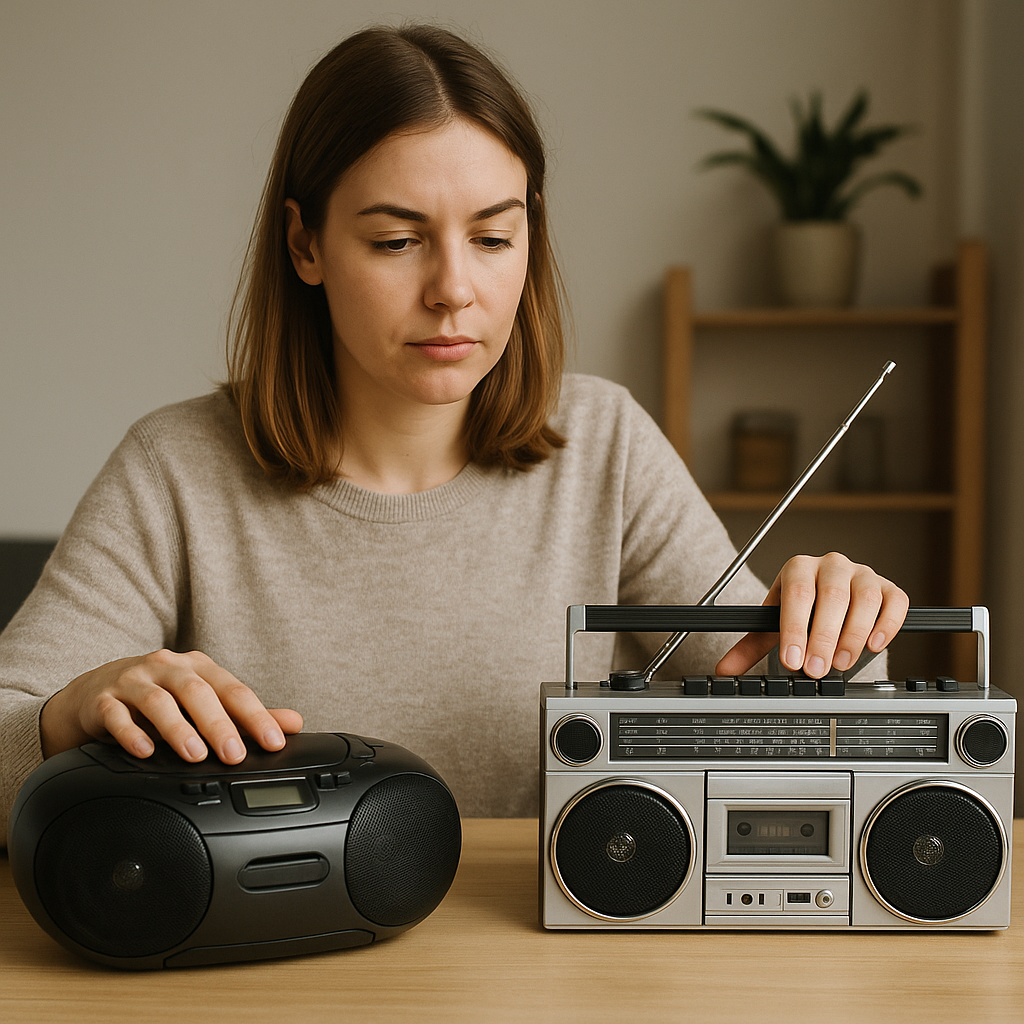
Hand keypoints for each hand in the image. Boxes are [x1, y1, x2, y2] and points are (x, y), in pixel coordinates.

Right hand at [39, 649, 302, 762]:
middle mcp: (168, 668)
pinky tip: (143, 751)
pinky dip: (130, 733)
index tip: (274, 741)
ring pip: (158, 701)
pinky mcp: (103, 699)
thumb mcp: (204, 701)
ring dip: (179, 728)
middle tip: (235, 755)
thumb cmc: (159, 696)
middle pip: (198, 692)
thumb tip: (293, 723)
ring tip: (196, 755)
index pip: (234, 689)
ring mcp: (134, 681)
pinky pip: (115, 714)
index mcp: (199, 668)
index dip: (256, 715)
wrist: (96, 692)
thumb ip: (245, 714)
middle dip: (219, 724)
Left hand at [715, 552, 908, 677]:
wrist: (827, 596)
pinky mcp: (889, 588)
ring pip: (864, 599)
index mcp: (798, 567)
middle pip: (831, 597)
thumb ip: (750, 646)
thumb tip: (724, 670)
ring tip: (840, 663)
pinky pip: (894, 602)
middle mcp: (832, 565)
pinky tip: (874, 645)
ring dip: (853, 635)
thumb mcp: (774, 624)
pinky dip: (887, 624)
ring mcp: (863, 574)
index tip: (792, 659)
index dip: (795, 627)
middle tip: (816, 669)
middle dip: (823, 637)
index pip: (797, 593)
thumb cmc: (801, 608)